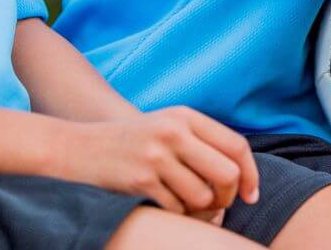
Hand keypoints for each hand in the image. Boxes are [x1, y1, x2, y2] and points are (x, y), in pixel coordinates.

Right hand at [54, 107, 258, 218]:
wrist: (78, 148)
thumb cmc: (133, 142)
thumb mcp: (169, 127)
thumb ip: (203, 143)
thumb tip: (243, 178)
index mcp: (186, 116)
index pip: (237, 146)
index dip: (251, 174)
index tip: (252, 195)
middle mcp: (174, 132)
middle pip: (227, 174)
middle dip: (229, 197)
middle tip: (219, 205)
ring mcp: (156, 156)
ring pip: (203, 197)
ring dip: (202, 211)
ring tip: (192, 208)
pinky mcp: (140, 180)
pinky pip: (177, 209)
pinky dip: (178, 215)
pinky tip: (169, 207)